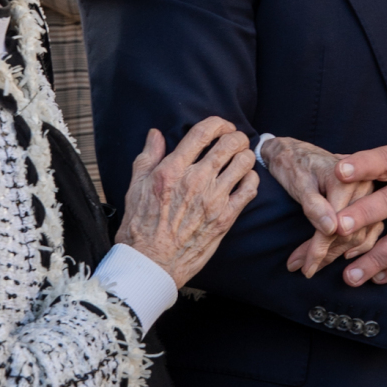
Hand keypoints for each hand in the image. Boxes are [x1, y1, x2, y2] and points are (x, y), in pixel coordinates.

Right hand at [115, 119, 258, 288]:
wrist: (151, 263)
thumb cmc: (140, 227)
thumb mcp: (135, 186)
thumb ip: (148, 157)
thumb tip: (156, 134)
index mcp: (172, 170)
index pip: (203, 132)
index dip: (218, 123)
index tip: (221, 126)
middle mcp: (196, 181)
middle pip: (230, 143)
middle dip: (236, 136)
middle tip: (234, 140)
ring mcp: (213, 200)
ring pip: (244, 162)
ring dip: (245, 156)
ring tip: (239, 159)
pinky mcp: (225, 218)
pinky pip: (251, 188)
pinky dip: (251, 179)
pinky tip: (242, 180)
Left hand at [261, 136, 383, 278]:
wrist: (297, 150)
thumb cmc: (294, 165)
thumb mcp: (298, 182)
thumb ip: (314, 205)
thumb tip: (330, 229)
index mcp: (348, 179)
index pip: (336, 224)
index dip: (319, 249)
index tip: (305, 267)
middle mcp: (365, 187)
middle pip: (350, 233)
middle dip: (325, 255)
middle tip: (300, 268)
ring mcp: (370, 196)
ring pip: (359, 236)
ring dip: (336, 255)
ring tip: (311, 267)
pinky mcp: (369, 203)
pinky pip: (369, 233)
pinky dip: (355, 249)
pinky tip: (341, 259)